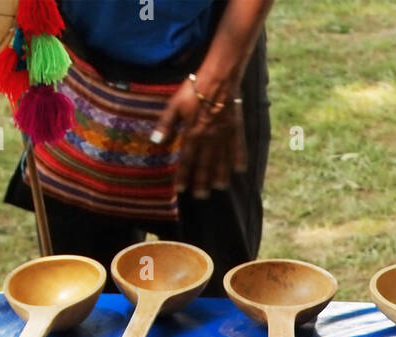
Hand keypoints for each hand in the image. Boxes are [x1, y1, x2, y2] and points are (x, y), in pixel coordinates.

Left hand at [153, 77, 243, 197]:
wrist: (218, 79)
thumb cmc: (194, 90)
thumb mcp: (174, 105)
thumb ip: (166, 124)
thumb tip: (156, 142)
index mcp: (192, 134)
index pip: (186, 160)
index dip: (182, 175)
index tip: (180, 189)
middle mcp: (209, 139)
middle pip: (205, 165)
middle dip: (202, 182)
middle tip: (201, 196)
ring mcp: (224, 136)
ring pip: (222, 161)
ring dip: (220, 176)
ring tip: (219, 188)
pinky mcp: (235, 130)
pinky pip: (238, 148)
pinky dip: (238, 159)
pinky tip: (239, 170)